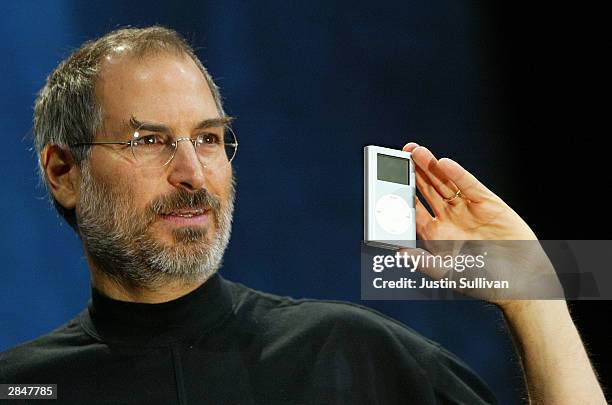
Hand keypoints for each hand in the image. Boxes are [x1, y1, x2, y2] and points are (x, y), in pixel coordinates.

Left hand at [400, 143, 561, 307]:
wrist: (519, 282)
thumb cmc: (483, 282)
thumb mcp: (447, 274)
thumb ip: (423, 262)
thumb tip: (400, 252)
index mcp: (435, 235)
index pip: (413, 209)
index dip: (401, 195)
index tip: (386, 181)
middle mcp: (449, 218)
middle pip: (427, 190)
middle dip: (414, 172)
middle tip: (400, 154)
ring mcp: (467, 209)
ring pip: (445, 183)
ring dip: (431, 167)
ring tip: (416, 152)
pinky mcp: (487, 203)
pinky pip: (469, 185)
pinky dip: (457, 174)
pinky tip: (444, 164)